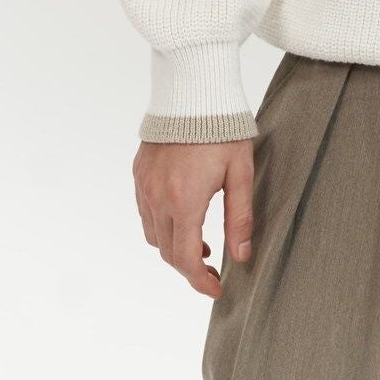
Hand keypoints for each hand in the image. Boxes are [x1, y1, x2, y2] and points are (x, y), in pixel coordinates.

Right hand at [132, 138, 255, 296]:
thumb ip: (240, 217)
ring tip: (200, 242)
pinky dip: (160, 225)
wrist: (193, 89)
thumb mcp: (239, 173)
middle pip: (166, 251)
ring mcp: (144, 185)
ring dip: (173, 246)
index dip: (200, 282)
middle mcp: (157, 197)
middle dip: (188, 267)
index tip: (216, 289)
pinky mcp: (138, 172)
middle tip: (212, 269)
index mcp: (184, 201)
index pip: (185, 259)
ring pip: (152, 234)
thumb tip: (240, 257)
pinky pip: (144, 211)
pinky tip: (181, 216)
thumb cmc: (222, 129)